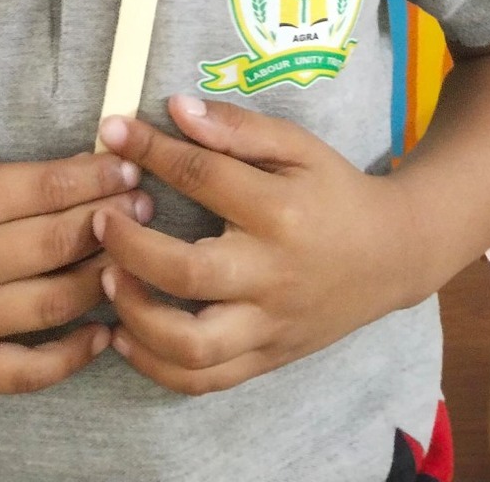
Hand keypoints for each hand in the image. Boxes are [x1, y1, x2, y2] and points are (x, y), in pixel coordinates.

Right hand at [0, 151, 152, 391]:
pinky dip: (70, 357)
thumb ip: (13, 180)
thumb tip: (88, 178)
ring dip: (104, 280)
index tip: (130, 167)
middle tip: (144, 206)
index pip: (48, 189)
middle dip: (112, 220)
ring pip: (54, 304)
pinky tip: (101, 334)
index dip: (97, 177)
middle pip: (59, 243)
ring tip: (135, 261)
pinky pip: (25, 370)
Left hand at [94, 94, 412, 393]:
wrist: (391, 256)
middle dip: (130, 247)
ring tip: (106, 279)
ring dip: (137, 316)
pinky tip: (124, 335)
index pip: (204, 178)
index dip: (152, 150)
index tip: (113, 130)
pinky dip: (156, 367)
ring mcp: (269, 325)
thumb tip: (175, 108)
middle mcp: (273, 276)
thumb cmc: (334, 191)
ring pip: (192, 347)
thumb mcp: (297, 145)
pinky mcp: (266, 359)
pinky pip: (204, 381)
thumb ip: (236, 127)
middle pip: (189, 274)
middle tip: (98, 218)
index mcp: (280, 212)